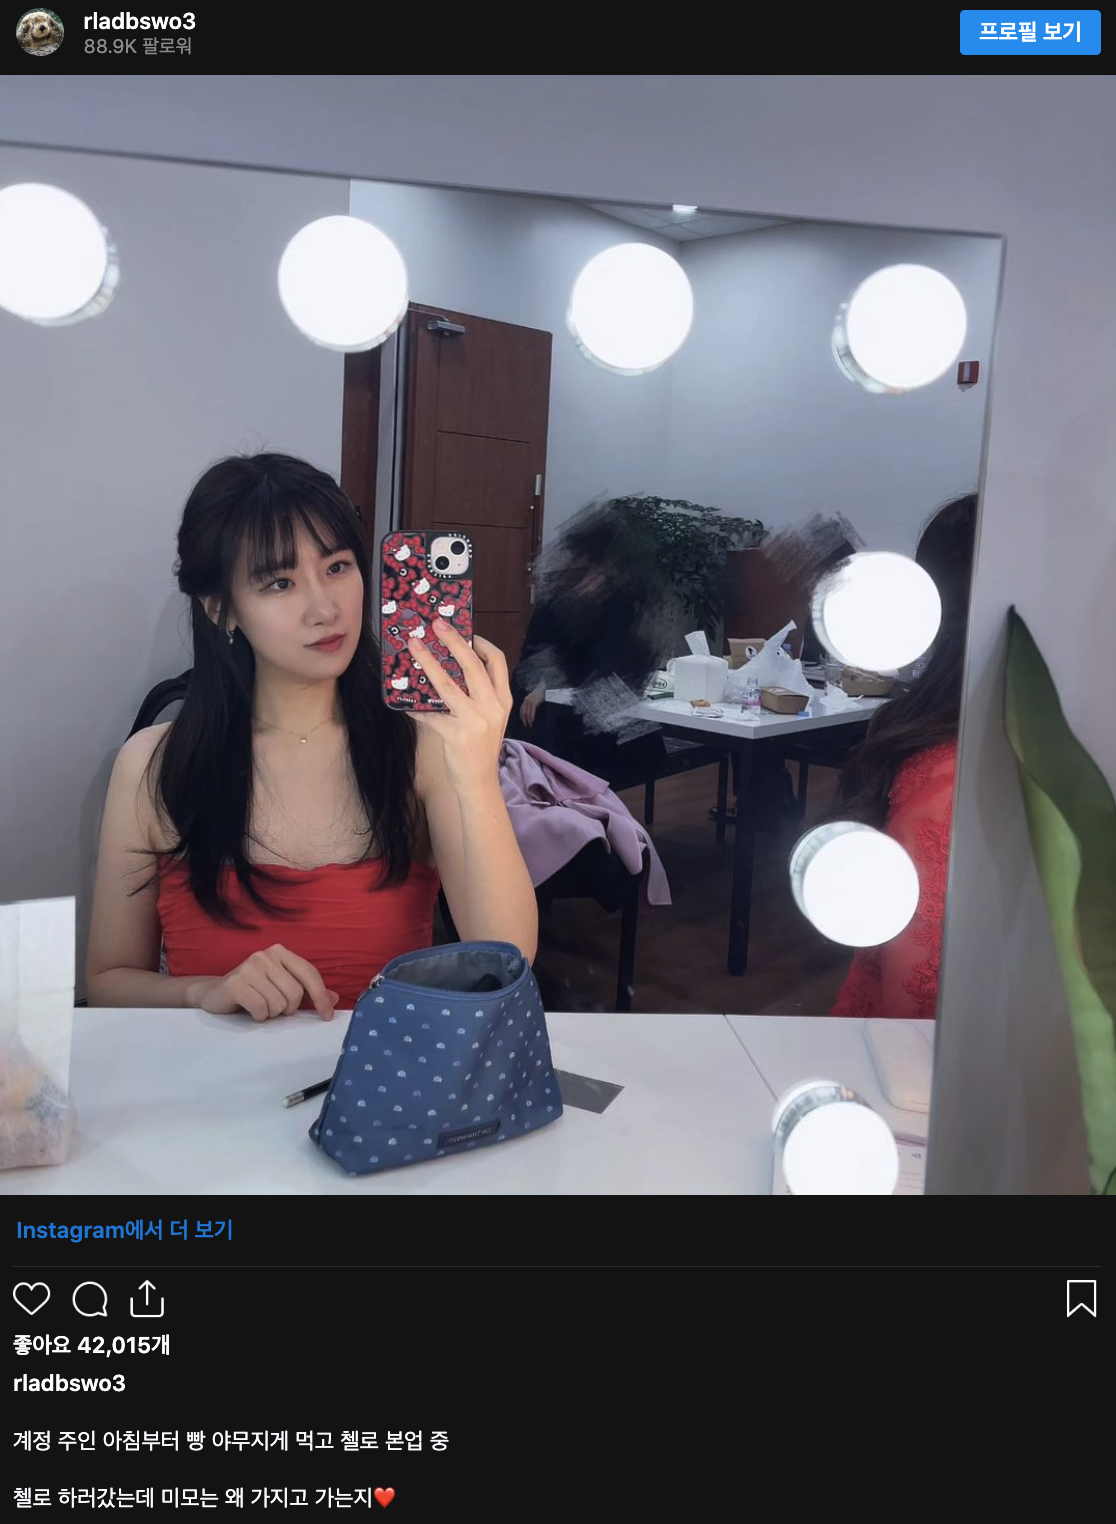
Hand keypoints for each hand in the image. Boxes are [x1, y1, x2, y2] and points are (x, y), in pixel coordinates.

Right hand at [187, 945, 338, 1021]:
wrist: (215, 994)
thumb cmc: (254, 991)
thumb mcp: (282, 988)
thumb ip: (308, 992)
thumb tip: (335, 999)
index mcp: (281, 952)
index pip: (310, 974)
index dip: (321, 997)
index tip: (327, 1016)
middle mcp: (266, 955)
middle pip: (295, 993)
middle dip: (288, 1009)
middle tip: (273, 1007)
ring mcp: (249, 967)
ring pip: (278, 1003)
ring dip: (271, 1013)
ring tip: (260, 1006)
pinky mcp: (236, 982)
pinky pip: (261, 1008)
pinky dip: (259, 1016)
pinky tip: (249, 1010)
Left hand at [407, 619, 510, 794]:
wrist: (479, 781)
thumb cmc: (480, 746)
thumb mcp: (490, 717)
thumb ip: (480, 694)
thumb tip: (453, 667)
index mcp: (503, 699)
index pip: (497, 661)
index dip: (481, 643)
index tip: (466, 632)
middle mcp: (492, 707)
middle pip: (473, 666)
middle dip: (454, 641)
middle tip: (436, 625)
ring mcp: (475, 721)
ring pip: (448, 685)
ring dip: (428, 662)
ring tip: (414, 647)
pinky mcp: (456, 735)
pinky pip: (430, 715)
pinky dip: (416, 706)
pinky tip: (404, 701)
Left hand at [520, 683, 545, 727]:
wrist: (543, 687)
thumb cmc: (540, 694)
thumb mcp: (534, 699)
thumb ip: (531, 704)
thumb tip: (531, 712)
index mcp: (525, 700)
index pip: (521, 710)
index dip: (522, 716)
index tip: (523, 722)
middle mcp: (526, 700)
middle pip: (523, 712)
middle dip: (524, 720)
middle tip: (526, 725)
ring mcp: (529, 701)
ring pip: (527, 712)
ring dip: (528, 719)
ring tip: (530, 724)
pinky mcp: (534, 702)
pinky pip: (532, 711)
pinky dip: (532, 716)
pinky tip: (532, 720)